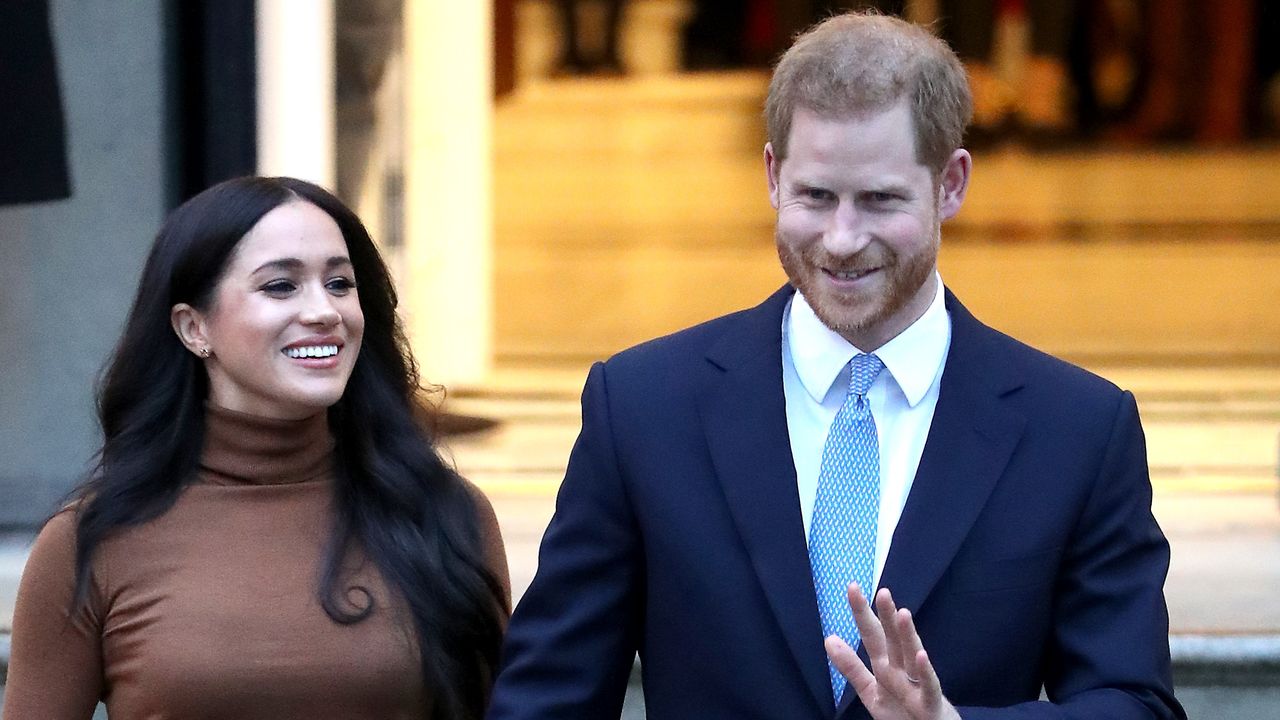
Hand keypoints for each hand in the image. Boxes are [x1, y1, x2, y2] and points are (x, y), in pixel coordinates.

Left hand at [825, 584, 959, 719]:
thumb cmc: (904, 712)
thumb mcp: (871, 691)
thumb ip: (851, 667)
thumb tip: (829, 638)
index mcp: (886, 667)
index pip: (873, 635)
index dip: (862, 613)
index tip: (853, 587)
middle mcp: (902, 671)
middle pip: (893, 641)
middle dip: (888, 617)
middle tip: (882, 592)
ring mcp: (917, 686)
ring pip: (912, 658)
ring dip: (908, 637)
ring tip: (903, 613)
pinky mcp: (931, 705)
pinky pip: (929, 688)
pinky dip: (926, 673)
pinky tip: (921, 655)